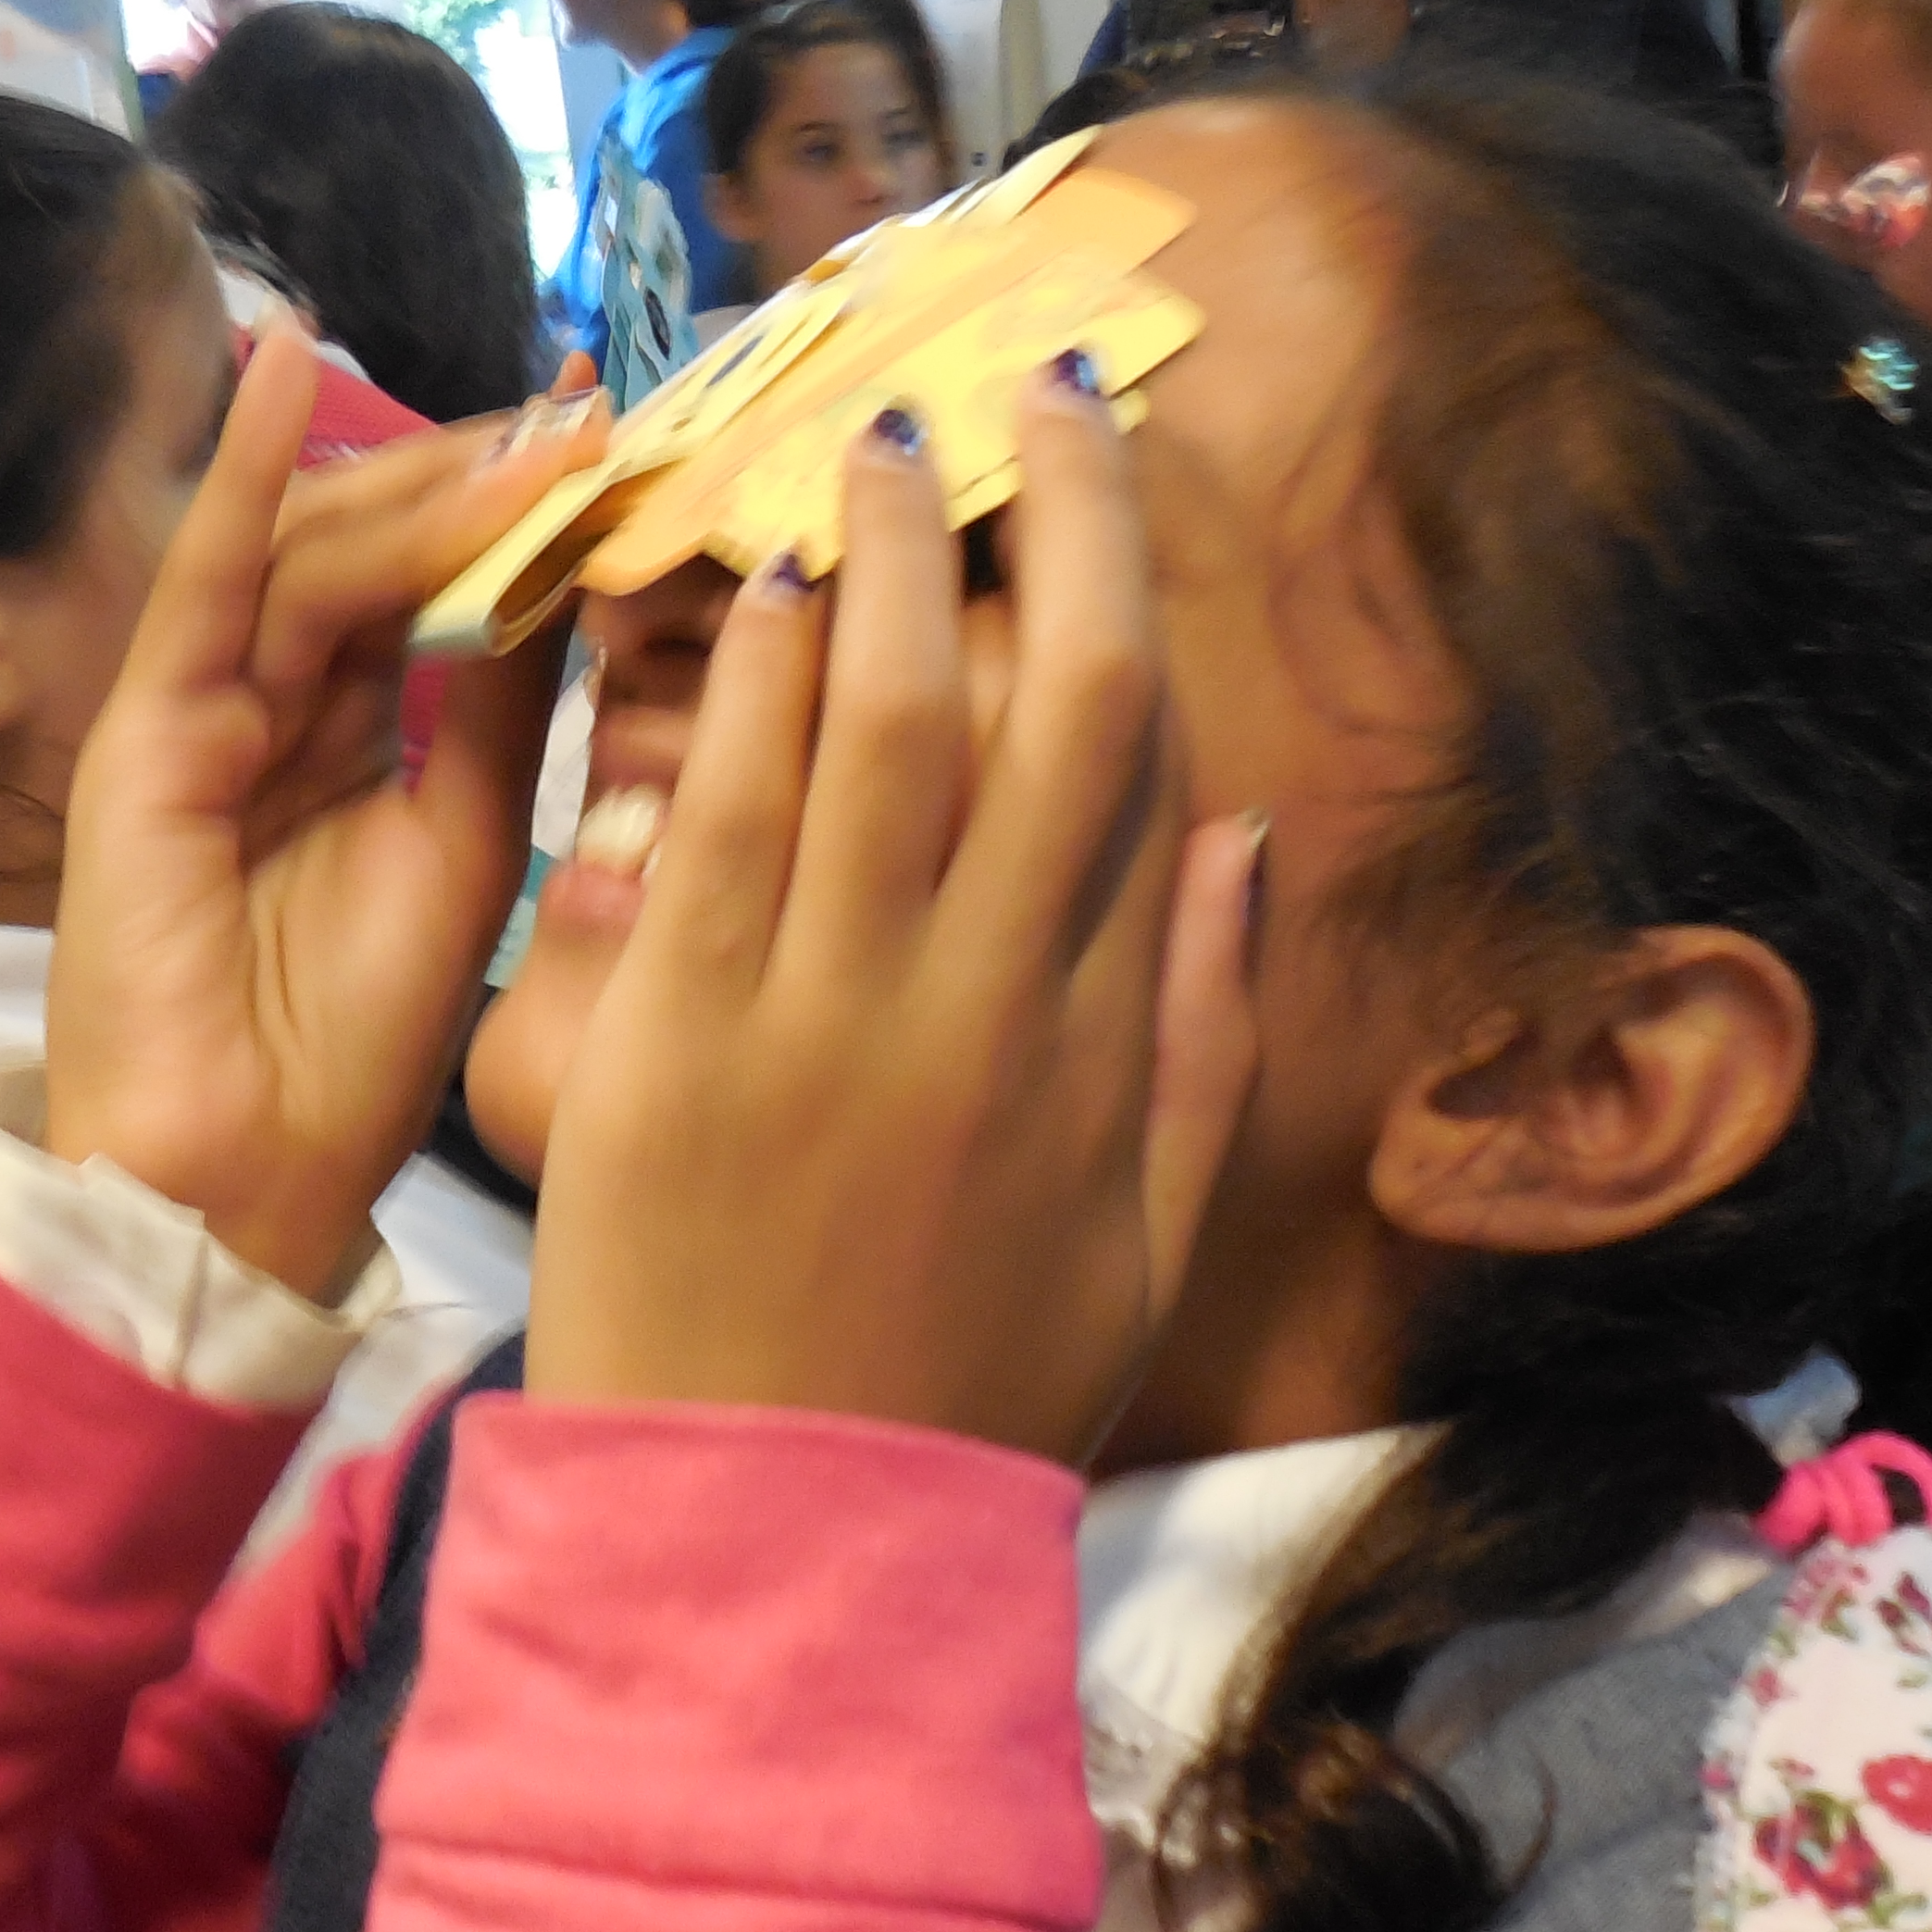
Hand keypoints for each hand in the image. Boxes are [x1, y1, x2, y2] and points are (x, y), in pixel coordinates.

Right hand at [44, 338, 598, 1297]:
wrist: (237, 1181)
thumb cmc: (349, 1051)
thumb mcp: (469, 850)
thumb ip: (497, 716)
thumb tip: (569, 583)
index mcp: (349, 745)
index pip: (436, 590)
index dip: (527, 517)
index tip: (632, 449)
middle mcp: (273, 710)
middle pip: (385, 552)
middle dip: (490, 478)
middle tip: (600, 414)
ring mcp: (200, 710)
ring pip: (321, 550)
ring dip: (426, 478)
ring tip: (536, 424)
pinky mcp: (147, 729)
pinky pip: (206, 573)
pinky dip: (246, 467)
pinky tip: (285, 360)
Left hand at [527, 374, 1262, 1462]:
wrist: (777, 1542)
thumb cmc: (967, 1392)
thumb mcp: (1149, 1243)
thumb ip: (1209, 1040)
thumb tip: (1250, 842)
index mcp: (1105, 1051)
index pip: (1141, 775)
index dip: (1126, 603)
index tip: (1101, 484)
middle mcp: (989, 1009)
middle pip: (1041, 705)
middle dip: (1035, 524)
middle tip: (999, 390)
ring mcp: (833, 1018)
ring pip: (883, 729)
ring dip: (881, 560)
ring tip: (862, 443)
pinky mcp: (682, 1042)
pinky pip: (728, 818)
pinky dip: (754, 691)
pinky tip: (759, 590)